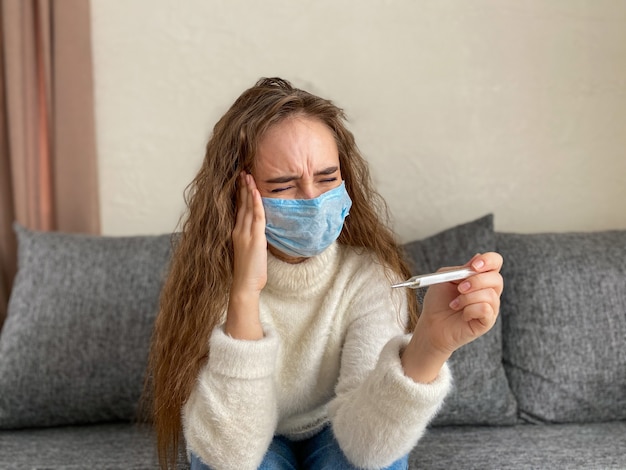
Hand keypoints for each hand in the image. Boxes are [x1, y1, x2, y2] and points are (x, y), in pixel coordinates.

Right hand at [226, 172, 266, 339]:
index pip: (237, 209)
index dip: (239, 194)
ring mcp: (245, 234)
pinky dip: (255, 203)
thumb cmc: (248, 272)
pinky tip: (255, 192)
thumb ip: (251, 239)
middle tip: (243, 171)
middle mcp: (238, 230)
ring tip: (248, 175)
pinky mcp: (253, 238)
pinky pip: (255, 217)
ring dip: (248, 190)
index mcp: (236, 233)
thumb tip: (259, 232)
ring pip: (246, 207)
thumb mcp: (248, 252)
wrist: (244, 286)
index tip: (241, 181)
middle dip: (242, 187)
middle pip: (240, 204)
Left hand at [401, 252, 502, 381]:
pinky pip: (485, 310)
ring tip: (454, 304)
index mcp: (480, 277)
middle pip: (497, 279)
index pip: (495, 262)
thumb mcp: (445, 278)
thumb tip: (478, 257)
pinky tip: (462, 314)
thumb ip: (461, 269)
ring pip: (490, 295)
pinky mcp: (487, 322)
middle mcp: (489, 291)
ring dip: (468, 298)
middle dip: (476, 281)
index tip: (473, 266)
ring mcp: (490, 307)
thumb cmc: (438, 301)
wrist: (431, 324)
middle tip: (460, 288)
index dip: (489, 260)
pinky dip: (470, 309)